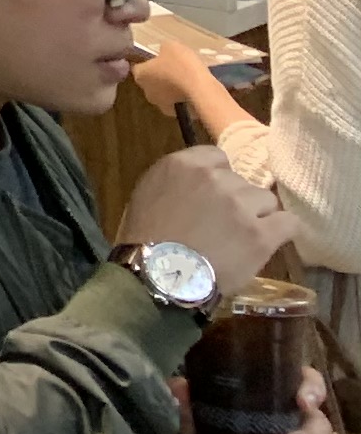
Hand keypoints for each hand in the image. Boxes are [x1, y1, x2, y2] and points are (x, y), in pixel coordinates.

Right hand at [120, 143, 291, 297]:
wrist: (160, 277)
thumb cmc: (145, 239)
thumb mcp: (149, 195)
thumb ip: (178, 181)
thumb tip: (198, 185)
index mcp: (182, 165)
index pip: (217, 157)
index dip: (218, 177)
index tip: (213, 195)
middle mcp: (215, 179)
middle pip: (243, 181)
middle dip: (237, 199)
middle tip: (224, 222)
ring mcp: (241, 206)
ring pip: (267, 200)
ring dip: (258, 215)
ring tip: (243, 237)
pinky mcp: (262, 235)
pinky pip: (289, 223)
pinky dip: (282, 230)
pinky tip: (271, 239)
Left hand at [130, 39, 227, 121]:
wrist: (200, 89)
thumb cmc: (181, 65)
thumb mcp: (171, 46)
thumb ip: (163, 50)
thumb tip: (163, 53)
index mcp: (140, 75)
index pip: (139, 67)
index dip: (149, 63)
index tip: (160, 60)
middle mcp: (146, 92)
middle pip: (150, 82)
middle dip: (160, 77)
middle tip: (174, 70)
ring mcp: (160, 105)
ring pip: (163, 94)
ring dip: (170, 89)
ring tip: (186, 81)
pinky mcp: (175, 114)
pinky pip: (176, 103)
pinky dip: (181, 98)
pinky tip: (192, 91)